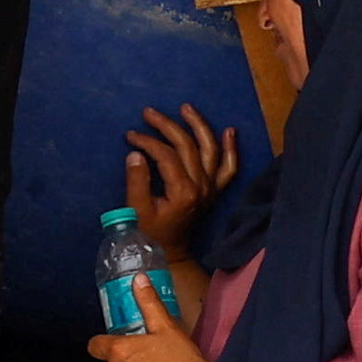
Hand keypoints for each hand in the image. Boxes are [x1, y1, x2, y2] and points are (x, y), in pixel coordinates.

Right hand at [121, 103, 239, 252]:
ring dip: (199, 126)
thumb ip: (137, 180)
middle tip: (149, 112)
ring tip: (186, 108)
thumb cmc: (150, 233)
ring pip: (210, 149)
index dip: (147, 141)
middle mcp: (202, 186)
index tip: (131, 135)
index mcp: (183, 191)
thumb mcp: (137, 209)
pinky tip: (229, 130)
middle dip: (167, 125)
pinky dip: (230, 148)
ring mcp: (211, 187)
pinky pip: (229, 167)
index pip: (166, 155)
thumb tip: (136, 152)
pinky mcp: (214, 190)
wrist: (170, 252)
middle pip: (187, 146)